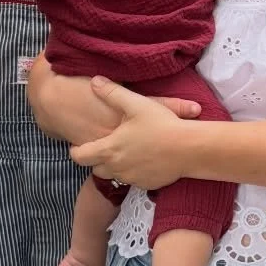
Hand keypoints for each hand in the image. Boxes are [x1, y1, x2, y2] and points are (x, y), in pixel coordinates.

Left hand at [70, 79, 202, 187]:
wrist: (189, 149)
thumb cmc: (161, 125)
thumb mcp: (136, 104)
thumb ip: (112, 93)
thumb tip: (95, 81)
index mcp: (109, 149)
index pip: (79, 156)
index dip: (75, 151)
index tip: (77, 145)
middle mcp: (116, 167)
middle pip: (95, 168)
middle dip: (96, 159)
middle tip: (104, 147)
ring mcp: (132, 178)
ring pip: (115, 175)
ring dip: (115, 166)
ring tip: (125, 151)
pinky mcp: (147, 184)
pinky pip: (133, 180)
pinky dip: (134, 171)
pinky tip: (144, 159)